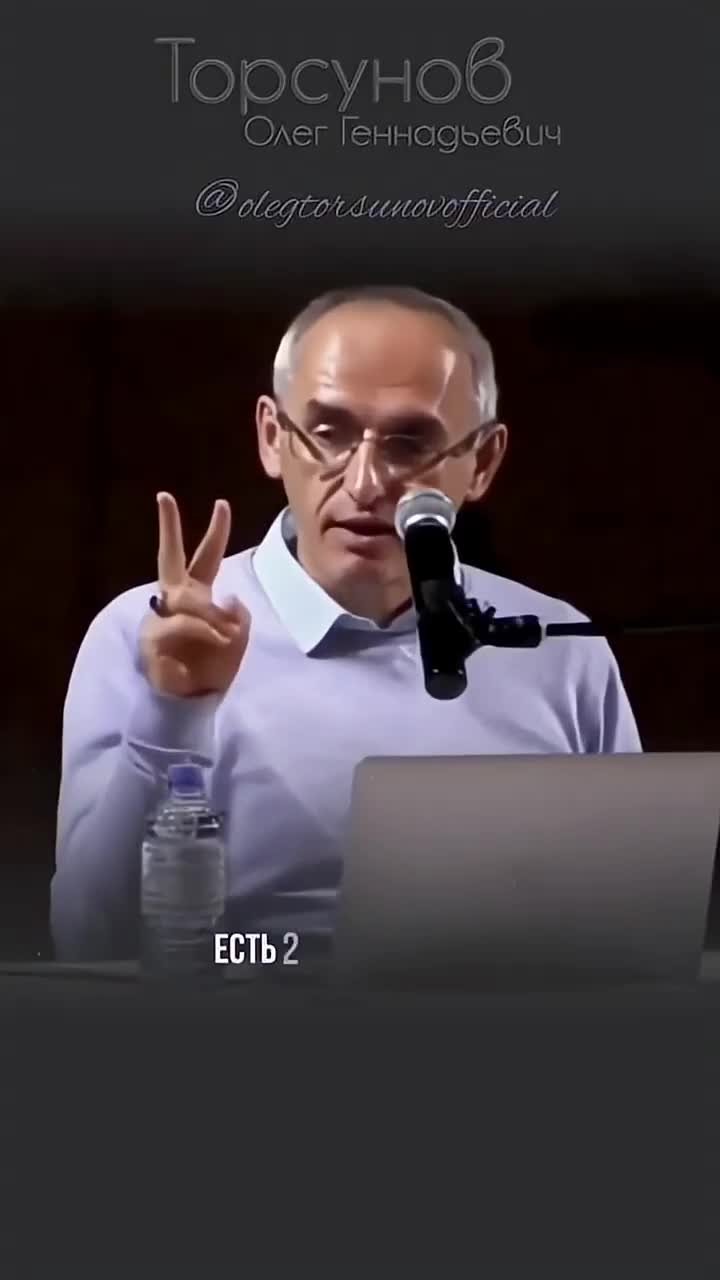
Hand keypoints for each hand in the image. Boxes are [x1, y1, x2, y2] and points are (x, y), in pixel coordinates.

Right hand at [139, 492, 250, 696]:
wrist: (191, 700)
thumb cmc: (213, 666)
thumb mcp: (239, 639)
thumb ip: (239, 616)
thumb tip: (229, 599)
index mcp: (197, 595)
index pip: (206, 557)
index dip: (216, 532)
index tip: (222, 503)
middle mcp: (176, 600)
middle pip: (169, 557)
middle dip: (168, 527)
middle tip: (164, 497)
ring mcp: (162, 617)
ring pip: (187, 597)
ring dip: (211, 614)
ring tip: (226, 635)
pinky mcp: (154, 637)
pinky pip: (182, 624)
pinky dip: (205, 630)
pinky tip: (219, 639)